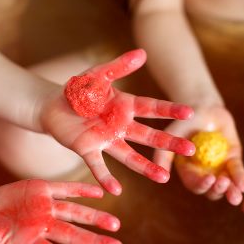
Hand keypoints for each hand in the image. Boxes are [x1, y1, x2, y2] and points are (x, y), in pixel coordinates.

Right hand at [0, 180, 121, 243]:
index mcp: (30, 242)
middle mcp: (43, 226)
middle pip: (72, 234)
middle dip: (94, 242)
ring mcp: (46, 207)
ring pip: (75, 212)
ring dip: (95, 217)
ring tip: (116, 224)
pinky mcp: (44, 189)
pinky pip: (66, 189)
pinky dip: (82, 190)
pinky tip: (99, 192)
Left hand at [41, 49, 195, 194]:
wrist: (52, 104)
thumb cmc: (78, 89)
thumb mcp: (98, 74)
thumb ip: (119, 66)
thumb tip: (143, 53)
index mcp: (126, 106)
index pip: (153, 108)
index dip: (171, 110)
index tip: (191, 112)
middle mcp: (120, 126)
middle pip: (148, 136)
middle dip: (169, 143)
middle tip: (191, 151)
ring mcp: (106, 140)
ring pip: (129, 156)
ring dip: (146, 167)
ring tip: (164, 178)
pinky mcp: (88, 149)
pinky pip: (98, 165)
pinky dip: (106, 177)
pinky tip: (116, 190)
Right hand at [155, 105, 243, 204]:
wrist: (205, 107)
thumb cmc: (185, 120)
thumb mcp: (172, 135)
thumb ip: (163, 154)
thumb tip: (161, 177)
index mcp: (187, 170)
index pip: (194, 184)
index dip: (202, 185)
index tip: (209, 178)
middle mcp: (203, 173)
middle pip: (210, 190)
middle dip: (217, 190)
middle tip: (222, 182)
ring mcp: (219, 168)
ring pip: (225, 186)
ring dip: (230, 192)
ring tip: (235, 195)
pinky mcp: (232, 160)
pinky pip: (237, 172)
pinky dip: (240, 179)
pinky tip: (243, 186)